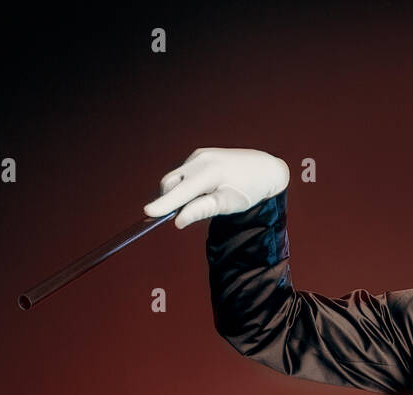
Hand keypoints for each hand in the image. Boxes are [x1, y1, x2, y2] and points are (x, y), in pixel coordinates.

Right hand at [143, 147, 289, 227]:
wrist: (264, 168)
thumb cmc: (249, 190)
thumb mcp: (229, 204)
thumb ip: (202, 210)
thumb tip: (178, 220)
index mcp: (209, 172)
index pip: (180, 191)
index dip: (164, 204)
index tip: (148, 212)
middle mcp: (200, 159)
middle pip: (171, 183)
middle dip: (170, 200)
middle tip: (184, 215)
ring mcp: (199, 155)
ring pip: (176, 178)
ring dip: (179, 193)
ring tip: (205, 200)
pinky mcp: (200, 155)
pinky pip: (184, 173)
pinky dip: (186, 186)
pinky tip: (205, 190)